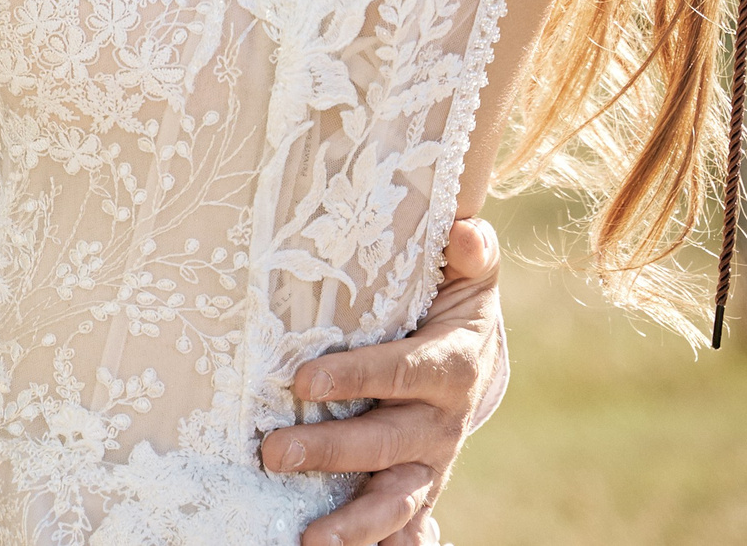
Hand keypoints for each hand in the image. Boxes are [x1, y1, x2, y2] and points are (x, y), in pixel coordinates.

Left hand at [263, 217, 503, 545]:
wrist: (473, 359)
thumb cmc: (453, 305)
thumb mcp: (468, 276)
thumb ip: (471, 252)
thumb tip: (465, 231)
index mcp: (451, 367)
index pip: (402, 373)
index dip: (356, 376)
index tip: (303, 378)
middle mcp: (441, 424)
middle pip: (385, 444)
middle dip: (330, 450)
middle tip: (274, 453)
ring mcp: (428, 465)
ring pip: (394, 501)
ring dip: (353, 524)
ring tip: (310, 541)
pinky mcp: (414, 491)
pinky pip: (398, 528)